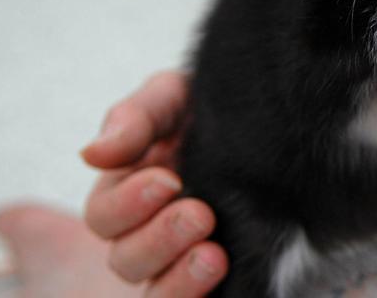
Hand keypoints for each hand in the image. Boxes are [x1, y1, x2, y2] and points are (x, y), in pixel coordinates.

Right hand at [81, 72, 228, 296]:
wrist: (283, 129)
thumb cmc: (215, 112)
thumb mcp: (176, 98)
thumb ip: (136, 117)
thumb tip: (93, 154)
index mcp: (129, 194)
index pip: (104, 217)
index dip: (127, 204)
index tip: (168, 180)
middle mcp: (150, 235)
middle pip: (127, 260)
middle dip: (158, 239)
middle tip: (199, 214)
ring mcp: (183, 265)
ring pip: (158, 294)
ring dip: (180, 280)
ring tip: (215, 256)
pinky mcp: (223, 286)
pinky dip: (199, 296)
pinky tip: (226, 272)